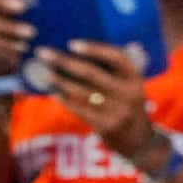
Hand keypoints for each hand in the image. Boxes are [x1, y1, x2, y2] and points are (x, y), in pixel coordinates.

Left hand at [38, 40, 156, 159]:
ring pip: (81, 92)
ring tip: (44, 72)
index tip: (72, 44)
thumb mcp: (128, 84)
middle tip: (44, 53)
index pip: (116, 58)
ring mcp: (117, 111)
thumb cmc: (126, 102)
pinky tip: (53, 91)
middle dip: (64, 62)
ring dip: (59, 81)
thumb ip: (111, 68)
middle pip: (91, 74)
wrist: (138, 138)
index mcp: (135, 77)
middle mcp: (128, 93)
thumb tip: (74, 50)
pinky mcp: (105, 126)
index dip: (94, 49)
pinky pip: (80, 109)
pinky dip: (64, 99)